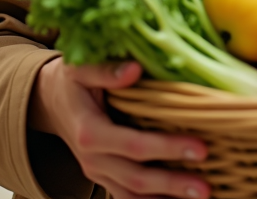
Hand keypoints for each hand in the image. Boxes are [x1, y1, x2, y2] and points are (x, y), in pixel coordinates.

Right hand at [29, 57, 209, 198]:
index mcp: (90, 132)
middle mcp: (93, 159)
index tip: (200, 147)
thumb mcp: (81, 69)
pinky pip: (127, 197)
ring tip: (201, 198)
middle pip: (137, 179)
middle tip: (206, 187)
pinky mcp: (104, 177)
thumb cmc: (70, 81)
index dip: (167, 148)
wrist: (50, 102)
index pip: (134, 145)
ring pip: (133, 196)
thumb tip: (135, 69)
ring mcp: (98, 173)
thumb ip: (106, 70)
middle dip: (172, 184)